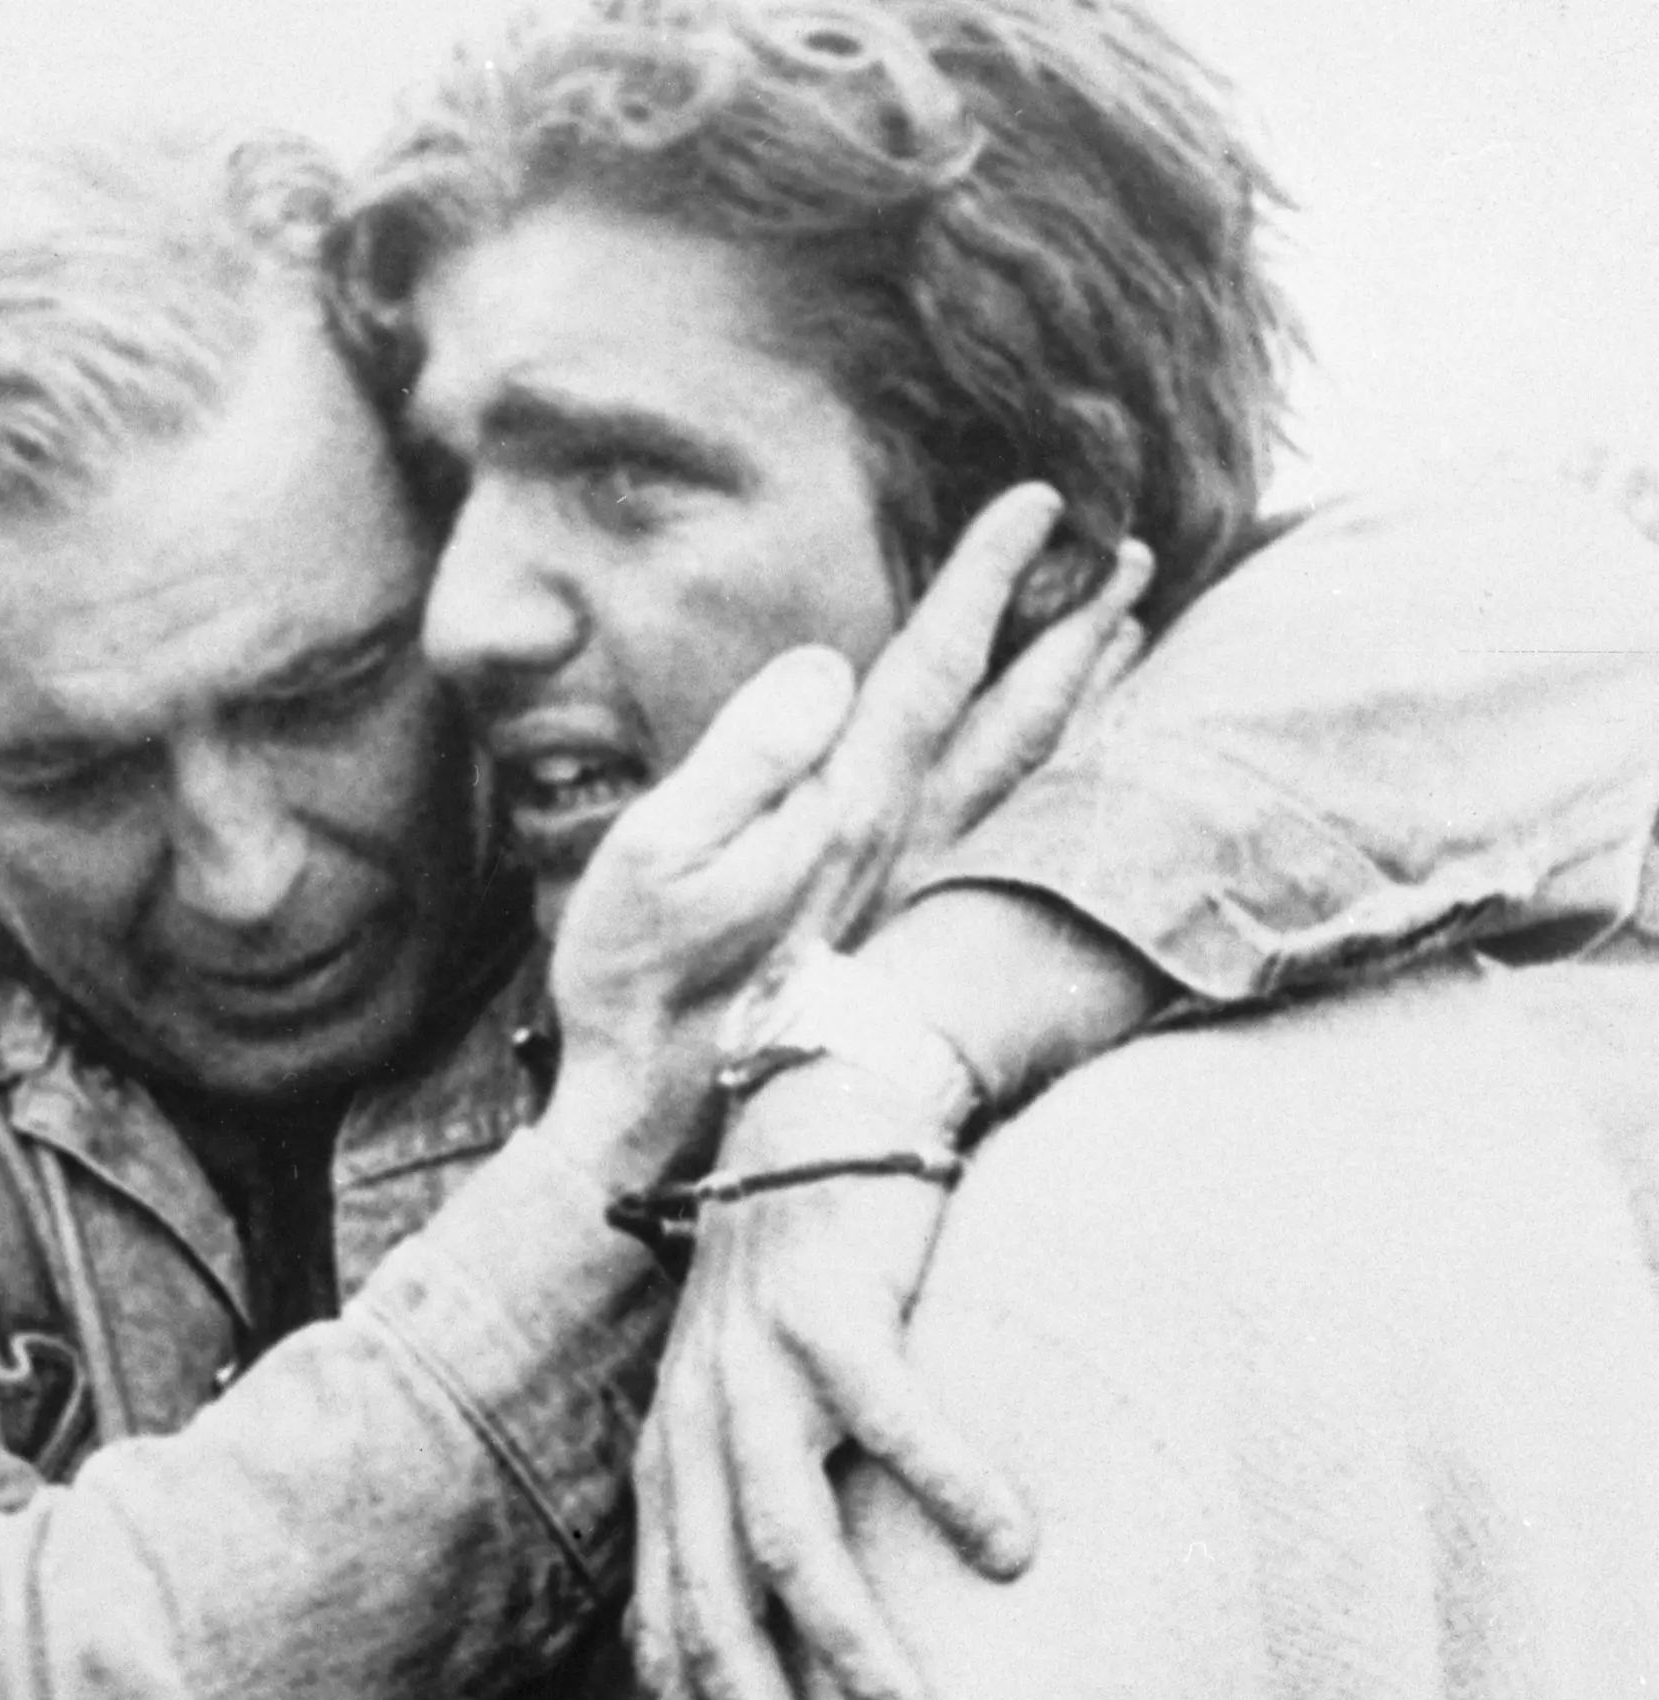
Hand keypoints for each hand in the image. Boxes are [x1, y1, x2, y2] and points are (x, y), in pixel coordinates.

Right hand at [544, 488, 1145, 1178]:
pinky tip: (1071, 767)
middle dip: (1076, 630)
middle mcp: (901, 848)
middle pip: (1016, 718)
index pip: (933, 668)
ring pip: (1031, 779)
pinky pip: (1017, 838)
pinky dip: (1063, 783)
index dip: (986, 581)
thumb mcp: (658, 850)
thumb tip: (827, 667)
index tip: (1041, 506)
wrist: (655, 1119)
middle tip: (1138, 558)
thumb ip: (748, 751)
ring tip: (1134, 639)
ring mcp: (913, 899)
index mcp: (843, 809)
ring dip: (1086, 701)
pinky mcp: (906, 941)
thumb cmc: (636, 981)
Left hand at [628, 1063, 1035, 1699]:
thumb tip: (802, 1656)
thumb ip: (762, 1519)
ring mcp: (755, 1374)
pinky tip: (1015, 1554)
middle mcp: (694, 1434)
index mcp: (671, 1472)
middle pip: (712, 1614)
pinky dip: (948, 1486)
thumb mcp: (755, 1415)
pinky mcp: (830, 1310)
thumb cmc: (808, 1298)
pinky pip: (891, 1416)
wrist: (821, 1122)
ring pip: (787, 1538)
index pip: (663, 1638)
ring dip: (850, 1643)